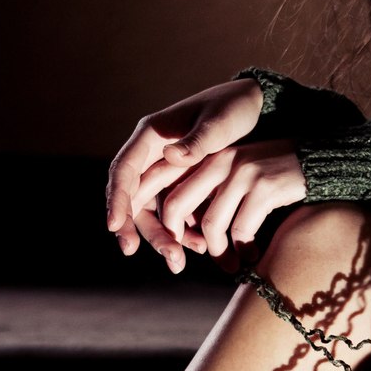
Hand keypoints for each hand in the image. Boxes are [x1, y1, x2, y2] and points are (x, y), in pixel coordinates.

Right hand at [105, 79, 306, 271]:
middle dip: (140, 230)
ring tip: (178, 262)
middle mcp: (151, 156)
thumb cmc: (234, 108)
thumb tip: (171, 157)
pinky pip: (174, 214)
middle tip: (158, 254)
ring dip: (163, 237)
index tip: (115, 226)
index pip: (123, 171)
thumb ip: (199, 140)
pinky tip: (200, 248)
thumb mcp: (219, 122)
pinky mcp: (181, 185)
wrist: (255, 108)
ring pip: (152, 212)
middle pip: (134, 199)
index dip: (117, 200)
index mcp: (151, 136)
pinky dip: (183, 231)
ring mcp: (165, 173)